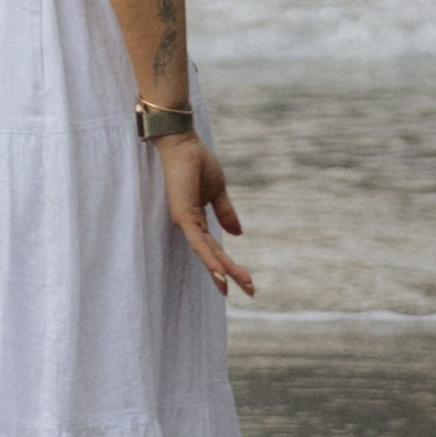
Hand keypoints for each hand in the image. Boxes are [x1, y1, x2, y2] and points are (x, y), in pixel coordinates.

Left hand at [156, 134, 253, 300]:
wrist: (183, 144)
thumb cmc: (196, 163)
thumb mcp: (218, 191)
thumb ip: (225, 213)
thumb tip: (238, 234)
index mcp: (197, 220)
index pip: (215, 249)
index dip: (230, 266)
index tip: (245, 283)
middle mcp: (189, 225)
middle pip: (213, 256)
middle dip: (231, 275)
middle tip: (251, 292)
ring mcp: (185, 222)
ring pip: (207, 253)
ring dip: (224, 270)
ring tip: (239, 287)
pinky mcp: (183, 215)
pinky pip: (198, 242)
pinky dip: (209, 257)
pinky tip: (220, 272)